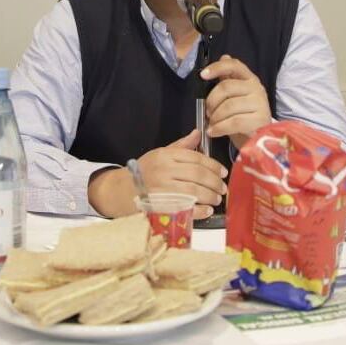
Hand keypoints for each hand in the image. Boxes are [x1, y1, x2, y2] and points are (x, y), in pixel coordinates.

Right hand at [87, 129, 227, 219]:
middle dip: (215, 182)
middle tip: (223, 188)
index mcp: (165, 156)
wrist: (122, 191)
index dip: (213, 165)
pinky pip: (184, 209)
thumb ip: (181, 146)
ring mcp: (162, 190)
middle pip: (197, 175)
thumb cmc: (143, 172)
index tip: (224, 172)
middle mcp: (164, 171)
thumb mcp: (160, 154)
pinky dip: (199, 211)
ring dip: (210, 196)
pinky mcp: (161, 207)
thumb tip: (198, 133)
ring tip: (216, 199)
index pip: (196, 158)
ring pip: (194, 191)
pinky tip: (207, 211)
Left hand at [201, 54, 271, 147]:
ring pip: (228, 106)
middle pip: (226, 87)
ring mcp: (260, 103)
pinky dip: (219, 128)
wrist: (258, 137)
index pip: (233, 66)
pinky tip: (214, 131)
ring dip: (215, 117)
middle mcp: (256, 88)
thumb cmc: (243, 114)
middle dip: (211, 101)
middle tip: (207, 112)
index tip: (202, 75)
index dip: (217, 68)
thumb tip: (224, 56)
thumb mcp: (235, 95)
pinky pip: (233, 122)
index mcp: (249, 78)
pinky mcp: (260, 120)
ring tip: (212, 124)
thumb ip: (228, 78)